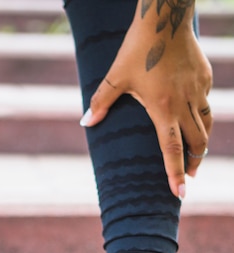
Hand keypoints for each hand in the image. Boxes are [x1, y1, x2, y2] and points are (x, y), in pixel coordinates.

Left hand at [80, 1, 212, 198]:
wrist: (166, 18)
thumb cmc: (137, 49)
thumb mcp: (114, 77)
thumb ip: (100, 103)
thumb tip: (85, 123)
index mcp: (163, 109)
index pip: (171, 150)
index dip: (175, 175)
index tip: (180, 194)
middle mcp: (184, 103)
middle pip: (195, 142)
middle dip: (193, 164)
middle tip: (189, 178)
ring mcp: (198, 90)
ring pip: (206, 125)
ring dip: (201, 144)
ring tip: (196, 157)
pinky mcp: (205, 77)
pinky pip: (206, 103)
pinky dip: (202, 116)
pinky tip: (195, 120)